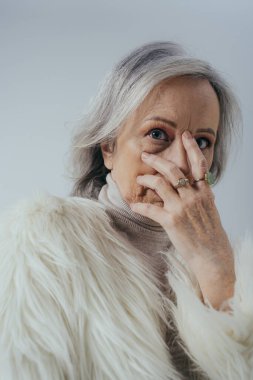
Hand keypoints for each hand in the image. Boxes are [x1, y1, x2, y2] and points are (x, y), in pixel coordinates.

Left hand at [129, 131, 234, 309]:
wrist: (213, 256)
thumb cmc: (212, 235)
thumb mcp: (211, 211)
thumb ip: (203, 196)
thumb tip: (198, 186)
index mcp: (204, 193)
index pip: (199, 165)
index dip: (192, 148)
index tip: (185, 136)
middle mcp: (193, 197)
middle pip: (173, 170)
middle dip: (157, 159)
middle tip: (146, 154)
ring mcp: (182, 208)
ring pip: (160, 184)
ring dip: (146, 179)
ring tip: (139, 179)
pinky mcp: (171, 221)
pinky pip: (150, 209)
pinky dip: (140, 206)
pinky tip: (134, 205)